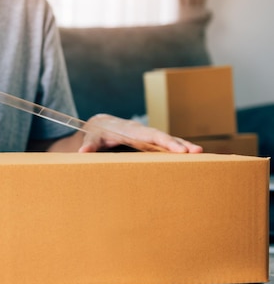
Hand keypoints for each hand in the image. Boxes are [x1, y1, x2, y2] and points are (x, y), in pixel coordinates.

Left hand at [79, 114, 202, 152]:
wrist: (100, 125)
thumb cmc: (96, 131)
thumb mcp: (91, 136)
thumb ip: (89, 143)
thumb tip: (83, 151)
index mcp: (132, 130)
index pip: (152, 135)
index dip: (166, 142)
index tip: (179, 150)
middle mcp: (143, 132)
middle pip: (164, 137)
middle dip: (180, 144)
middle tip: (197, 152)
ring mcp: (148, 137)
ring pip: (168, 140)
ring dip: (183, 147)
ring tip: (200, 154)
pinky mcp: (149, 143)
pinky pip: (165, 146)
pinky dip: (177, 150)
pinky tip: (190, 158)